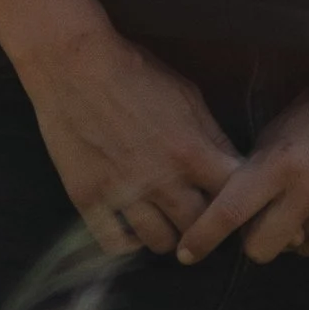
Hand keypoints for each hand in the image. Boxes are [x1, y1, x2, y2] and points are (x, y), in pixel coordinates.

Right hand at [20, 25, 243, 257]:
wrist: (73, 65)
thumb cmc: (133, 73)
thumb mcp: (186, 95)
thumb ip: (210, 135)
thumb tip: (231, 164)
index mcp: (192, 153)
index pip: (232, 200)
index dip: (236, 203)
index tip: (231, 203)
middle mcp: (162, 181)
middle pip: (198, 229)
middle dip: (203, 225)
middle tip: (197, 218)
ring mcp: (123, 194)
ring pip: (160, 243)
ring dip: (168, 235)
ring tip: (165, 223)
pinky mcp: (89, 199)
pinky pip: (116, 244)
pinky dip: (128, 242)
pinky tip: (131, 227)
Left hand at [174, 80, 308, 268]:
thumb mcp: (274, 134)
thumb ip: (252, 176)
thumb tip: (231, 219)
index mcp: (278, 163)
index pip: (230, 212)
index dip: (203, 238)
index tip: (185, 254)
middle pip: (260, 249)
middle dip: (252, 241)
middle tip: (258, 223)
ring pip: (295, 249)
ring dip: (291, 233)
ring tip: (303, 201)